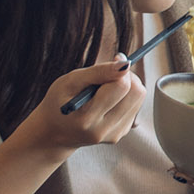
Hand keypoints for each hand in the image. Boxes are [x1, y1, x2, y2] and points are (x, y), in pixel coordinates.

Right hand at [13, 58, 145, 159]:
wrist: (54, 132)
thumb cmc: (59, 102)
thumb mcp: (70, 81)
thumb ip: (98, 72)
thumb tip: (125, 64)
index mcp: (88, 117)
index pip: (122, 87)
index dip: (122, 69)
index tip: (115, 59)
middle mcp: (104, 129)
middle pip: (136, 93)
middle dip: (129, 76)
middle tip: (113, 71)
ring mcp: (114, 134)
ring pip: (139, 99)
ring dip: (128, 87)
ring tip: (106, 87)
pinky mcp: (120, 134)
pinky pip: (134, 107)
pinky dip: (125, 98)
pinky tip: (107, 100)